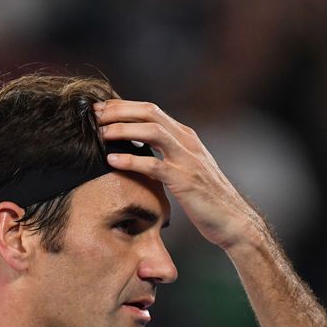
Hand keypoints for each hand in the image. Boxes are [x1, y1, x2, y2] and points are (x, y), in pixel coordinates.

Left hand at [94, 100, 260, 249]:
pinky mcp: (185, 181)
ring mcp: (188, 160)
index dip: (123, 106)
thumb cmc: (207, 198)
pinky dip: (131, 160)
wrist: (234, 220)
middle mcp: (187, 142)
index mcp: (186, 136)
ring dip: (123, 129)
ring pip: (152, 131)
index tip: (99, 108)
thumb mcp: (186, 168)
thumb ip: (167, 153)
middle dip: (119, 110)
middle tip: (93, 115)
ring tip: (99, 133)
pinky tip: (111, 160)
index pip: (151, 109)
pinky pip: (154, 165)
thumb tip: (139, 147)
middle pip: (149, 112)